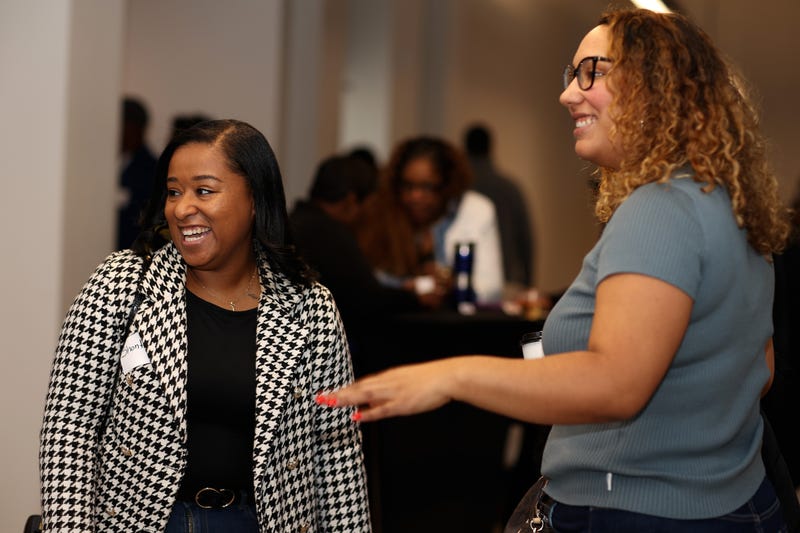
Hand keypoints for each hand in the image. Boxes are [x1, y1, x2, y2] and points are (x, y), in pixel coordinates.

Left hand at [318, 360, 456, 421]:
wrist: (446, 376)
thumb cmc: (429, 379)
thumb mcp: (406, 380)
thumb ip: (389, 389)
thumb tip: (374, 401)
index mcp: (389, 376)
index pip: (362, 383)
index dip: (345, 388)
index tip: (330, 393)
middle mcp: (388, 382)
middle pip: (359, 388)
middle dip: (339, 393)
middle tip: (321, 397)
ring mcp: (395, 392)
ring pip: (365, 395)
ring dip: (347, 399)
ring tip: (331, 403)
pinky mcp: (403, 403)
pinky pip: (382, 409)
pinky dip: (368, 412)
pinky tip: (356, 416)